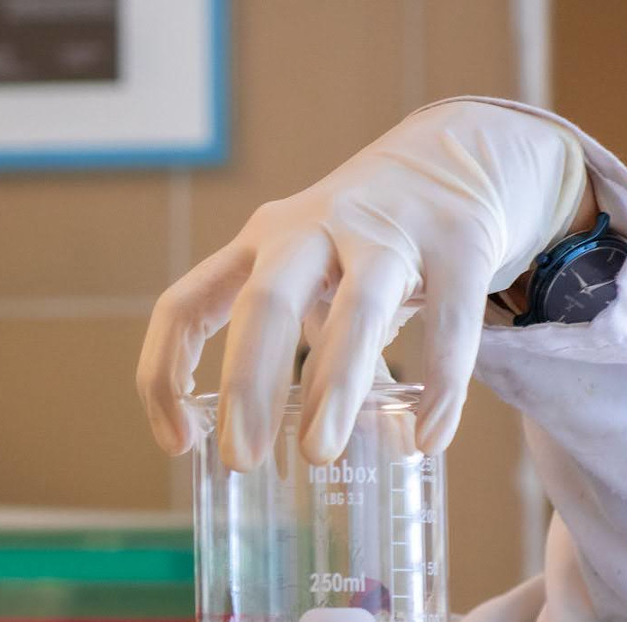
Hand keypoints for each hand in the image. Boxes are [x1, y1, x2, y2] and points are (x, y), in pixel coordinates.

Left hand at [137, 99, 587, 467]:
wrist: (455, 157)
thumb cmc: (359, 240)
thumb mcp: (304, 272)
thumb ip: (287, 344)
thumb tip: (272, 446)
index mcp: (259, 245)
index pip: (186, 305)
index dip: (167, 373)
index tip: (177, 443)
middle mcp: (312, 231)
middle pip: (265, 303)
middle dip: (247, 384)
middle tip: (240, 458)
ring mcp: (387, 232)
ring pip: (357, 309)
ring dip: (334, 385)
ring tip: (320, 453)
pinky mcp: (459, 242)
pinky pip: (449, 319)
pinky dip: (441, 384)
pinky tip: (429, 436)